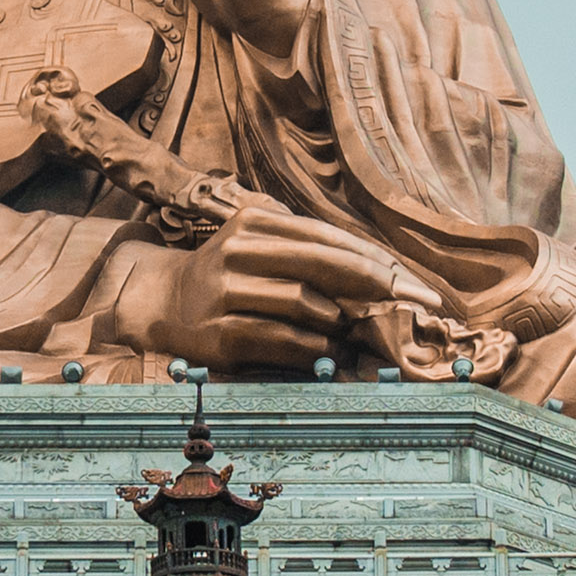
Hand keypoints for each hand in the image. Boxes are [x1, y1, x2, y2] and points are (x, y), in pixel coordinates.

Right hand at [120, 192, 420, 370]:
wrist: (164, 304)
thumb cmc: (230, 275)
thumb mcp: (261, 245)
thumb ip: (309, 250)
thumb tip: (381, 271)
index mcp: (254, 222)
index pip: (326, 238)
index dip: (374, 259)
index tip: (411, 280)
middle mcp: (236, 251)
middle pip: (321, 264)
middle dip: (373, 284)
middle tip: (410, 302)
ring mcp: (225, 292)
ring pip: (304, 303)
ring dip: (340, 320)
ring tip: (352, 330)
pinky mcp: (220, 334)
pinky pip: (283, 340)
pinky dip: (316, 349)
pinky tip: (330, 352)